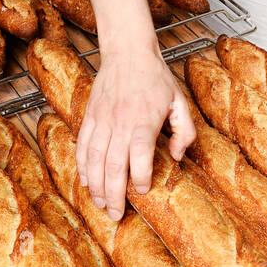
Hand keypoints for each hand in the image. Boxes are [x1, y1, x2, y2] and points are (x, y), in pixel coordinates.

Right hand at [75, 46, 195, 219]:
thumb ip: (185, 131)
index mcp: (143, 120)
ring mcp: (101, 120)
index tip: (142, 189)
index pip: (139, 156)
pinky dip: (82, 166)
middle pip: (112, 166)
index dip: (139, 178)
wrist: (127, 52)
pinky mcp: (89, 116)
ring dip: (95, 185)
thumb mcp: (180, 101)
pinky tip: (86, 181)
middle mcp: (120, 122)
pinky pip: (81, 146)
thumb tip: (178, 156)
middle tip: (115, 214)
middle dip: (113, 194)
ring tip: (100, 203)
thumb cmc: (155, 77)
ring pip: (93, 159)